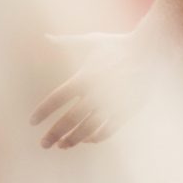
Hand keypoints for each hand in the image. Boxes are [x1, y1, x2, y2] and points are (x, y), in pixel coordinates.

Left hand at [29, 32, 148, 149]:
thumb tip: (46, 36)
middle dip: (54, 134)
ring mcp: (111, 104)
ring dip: (73, 140)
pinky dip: (96, 137)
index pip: (56, 99)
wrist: (150, 51)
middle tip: (43, 144)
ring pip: (87, 129)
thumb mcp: (91, 40)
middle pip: (69, 119)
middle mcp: (95, 93)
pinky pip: (108, 130)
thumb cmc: (118, 44)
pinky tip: (88, 140)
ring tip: (62, 146)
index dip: (43, 112)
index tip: (32, 122)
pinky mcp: (126, 111)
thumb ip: (67, 42)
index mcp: (83, 77)